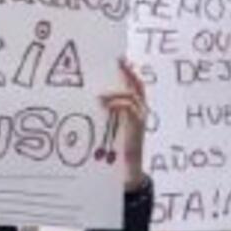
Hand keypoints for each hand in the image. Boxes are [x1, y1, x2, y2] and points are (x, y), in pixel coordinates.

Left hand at [104, 59, 149, 188]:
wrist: (128, 171)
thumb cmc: (116, 151)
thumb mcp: (110, 129)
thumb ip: (106, 115)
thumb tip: (88, 101)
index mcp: (135, 110)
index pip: (135, 86)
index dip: (128, 72)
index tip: (119, 59)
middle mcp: (141, 111)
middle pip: (138, 86)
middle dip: (128, 72)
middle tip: (119, 61)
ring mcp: (141, 118)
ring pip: (132, 95)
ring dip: (115, 93)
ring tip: (101, 96)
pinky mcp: (138, 126)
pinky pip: (129, 107)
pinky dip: (116, 103)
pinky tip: (104, 105)